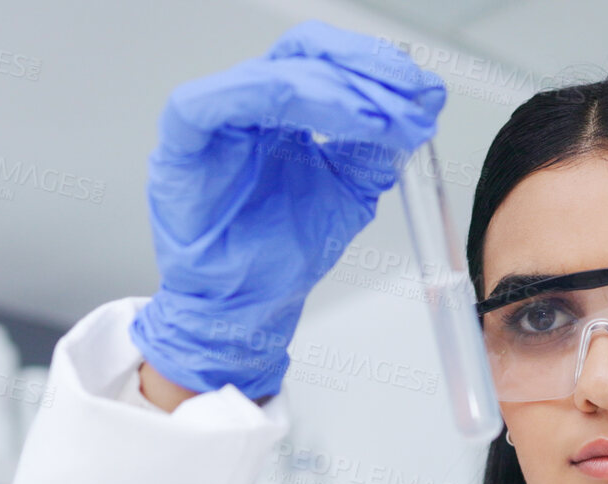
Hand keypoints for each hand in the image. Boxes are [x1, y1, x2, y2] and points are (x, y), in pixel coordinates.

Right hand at [130, 20, 444, 400]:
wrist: (242, 309)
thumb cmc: (278, 254)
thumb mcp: (350, 191)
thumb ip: (382, 147)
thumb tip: (426, 99)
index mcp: (286, 108)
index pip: (331, 60)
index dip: (378, 66)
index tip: (424, 90)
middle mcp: (250, 102)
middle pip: (305, 52)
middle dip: (364, 70)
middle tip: (409, 98)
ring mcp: (213, 118)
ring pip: (274, 75)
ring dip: (337, 91)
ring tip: (381, 121)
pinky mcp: (180, 142)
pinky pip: (215, 102)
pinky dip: (272, 96)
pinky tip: (326, 116)